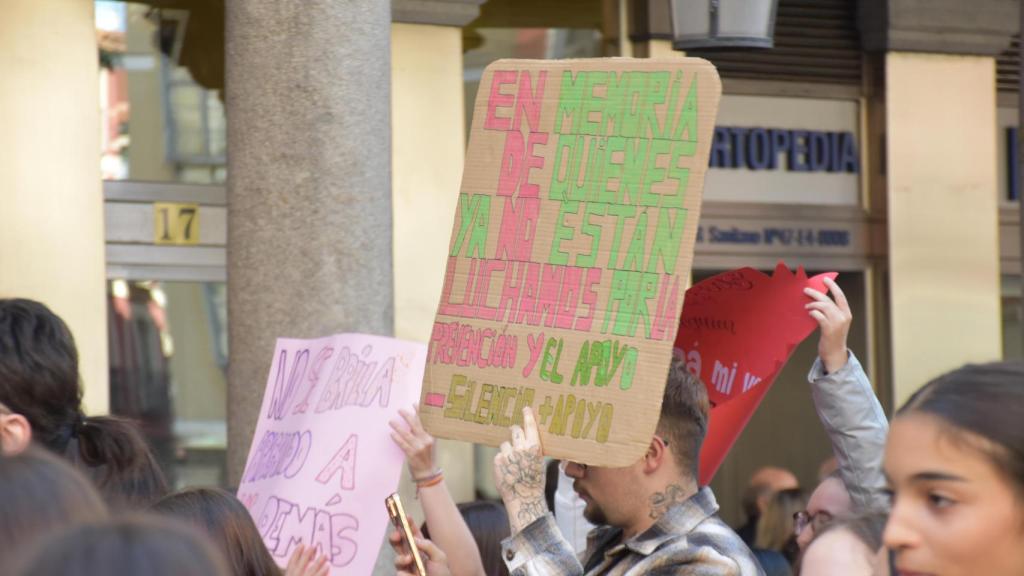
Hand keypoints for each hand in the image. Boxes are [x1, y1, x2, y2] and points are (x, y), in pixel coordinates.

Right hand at [284, 544, 328, 575]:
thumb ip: (298, 569)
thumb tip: (310, 555)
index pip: (291, 563)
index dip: (296, 553)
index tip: (302, 544)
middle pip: (302, 564)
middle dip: (308, 554)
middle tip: (315, 545)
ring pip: (311, 570)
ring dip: (318, 561)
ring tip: (325, 554)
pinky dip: (323, 572)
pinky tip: (328, 566)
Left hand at [389, 406, 436, 478]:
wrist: (428, 472)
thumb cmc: (428, 456)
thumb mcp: (429, 442)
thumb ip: (423, 432)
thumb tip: (414, 420)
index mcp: (432, 436)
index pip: (426, 421)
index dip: (420, 412)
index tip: (414, 404)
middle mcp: (426, 440)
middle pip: (416, 425)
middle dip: (407, 416)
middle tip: (399, 410)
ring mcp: (419, 448)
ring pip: (407, 434)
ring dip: (398, 427)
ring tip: (391, 421)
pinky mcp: (412, 454)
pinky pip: (403, 444)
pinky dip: (397, 438)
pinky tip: (392, 433)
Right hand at [390, 523, 451, 575]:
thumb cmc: (442, 574)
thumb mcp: (440, 557)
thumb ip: (428, 546)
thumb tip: (415, 540)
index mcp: (421, 547)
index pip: (411, 532)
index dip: (407, 523)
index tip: (406, 517)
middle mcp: (411, 556)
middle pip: (398, 543)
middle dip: (395, 536)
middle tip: (397, 535)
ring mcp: (407, 568)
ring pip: (397, 559)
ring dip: (401, 558)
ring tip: (409, 559)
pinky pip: (400, 573)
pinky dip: (405, 574)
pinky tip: (412, 575)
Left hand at [493, 407, 546, 533]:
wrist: (524, 499)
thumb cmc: (535, 482)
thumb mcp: (540, 463)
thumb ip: (533, 449)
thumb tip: (528, 438)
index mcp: (534, 448)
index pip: (530, 426)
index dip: (527, 416)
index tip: (525, 408)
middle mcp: (521, 449)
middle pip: (515, 430)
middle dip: (516, 433)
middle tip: (517, 440)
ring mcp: (508, 454)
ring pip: (506, 443)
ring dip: (509, 449)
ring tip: (514, 463)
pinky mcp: (497, 461)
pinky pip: (499, 454)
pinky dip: (502, 460)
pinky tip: (508, 470)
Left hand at [804, 276, 851, 373]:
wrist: (835, 354)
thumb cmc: (832, 337)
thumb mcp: (836, 323)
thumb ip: (831, 312)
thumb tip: (818, 300)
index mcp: (847, 314)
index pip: (840, 296)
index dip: (833, 286)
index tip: (825, 279)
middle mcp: (843, 317)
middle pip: (828, 300)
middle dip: (816, 293)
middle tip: (805, 290)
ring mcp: (837, 323)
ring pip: (823, 306)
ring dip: (812, 304)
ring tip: (806, 306)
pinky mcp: (829, 329)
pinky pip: (819, 316)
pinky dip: (813, 312)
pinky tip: (809, 313)